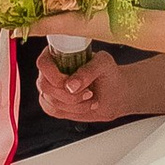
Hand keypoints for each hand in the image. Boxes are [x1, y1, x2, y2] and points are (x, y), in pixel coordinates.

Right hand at [35, 45, 164, 123]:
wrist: (121, 89)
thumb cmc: (114, 73)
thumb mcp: (105, 66)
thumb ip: (90, 71)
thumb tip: (77, 82)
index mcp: (63, 53)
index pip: (42, 62)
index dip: (51, 74)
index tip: (69, 83)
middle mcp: (55, 69)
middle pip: (44, 84)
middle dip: (66, 93)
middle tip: (86, 93)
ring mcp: (55, 86)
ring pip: (50, 100)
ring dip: (72, 103)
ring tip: (90, 98)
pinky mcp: (59, 102)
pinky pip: (53, 109)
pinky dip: (70, 110)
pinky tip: (86, 104)